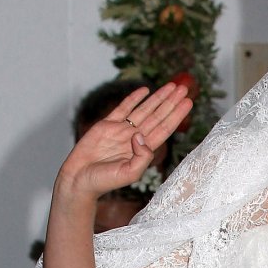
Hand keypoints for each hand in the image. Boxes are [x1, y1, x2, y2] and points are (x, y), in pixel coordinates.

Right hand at [54, 83, 191, 205]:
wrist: (80, 178)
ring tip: (171, 86)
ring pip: (144, 109)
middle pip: (158, 116)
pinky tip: (145, 90)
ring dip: (158, 98)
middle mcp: (135, 138)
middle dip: (171, 103)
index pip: (164, 129)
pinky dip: (134, 98)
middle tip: (184, 89)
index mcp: (143, 151)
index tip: (187, 103)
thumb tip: (140, 135)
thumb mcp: (129, 173)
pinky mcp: (106, 124)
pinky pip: (123, 108)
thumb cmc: (104, 181)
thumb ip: (142, 157)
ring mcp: (121, 130)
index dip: (176, 116)